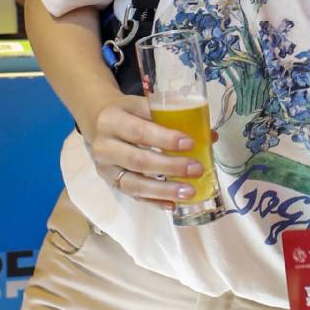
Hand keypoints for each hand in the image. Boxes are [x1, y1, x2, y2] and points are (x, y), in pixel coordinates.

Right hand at [86, 94, 210, 210]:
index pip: (139, 131)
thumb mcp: (142, 105)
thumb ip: (172, 116)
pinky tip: (173, 204)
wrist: (98, 122)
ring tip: (189, 192)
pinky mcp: (110, 183)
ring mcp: (105, 168)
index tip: (190, 143)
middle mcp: (104, 146)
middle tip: (196, 169)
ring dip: (163, 190)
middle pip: (138, 160)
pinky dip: (154, 202)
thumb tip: (211, 135)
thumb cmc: (128, 112)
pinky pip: (133, 196)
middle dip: (170, 167)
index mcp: (112, 120)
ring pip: (133, 184)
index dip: (164, 139)